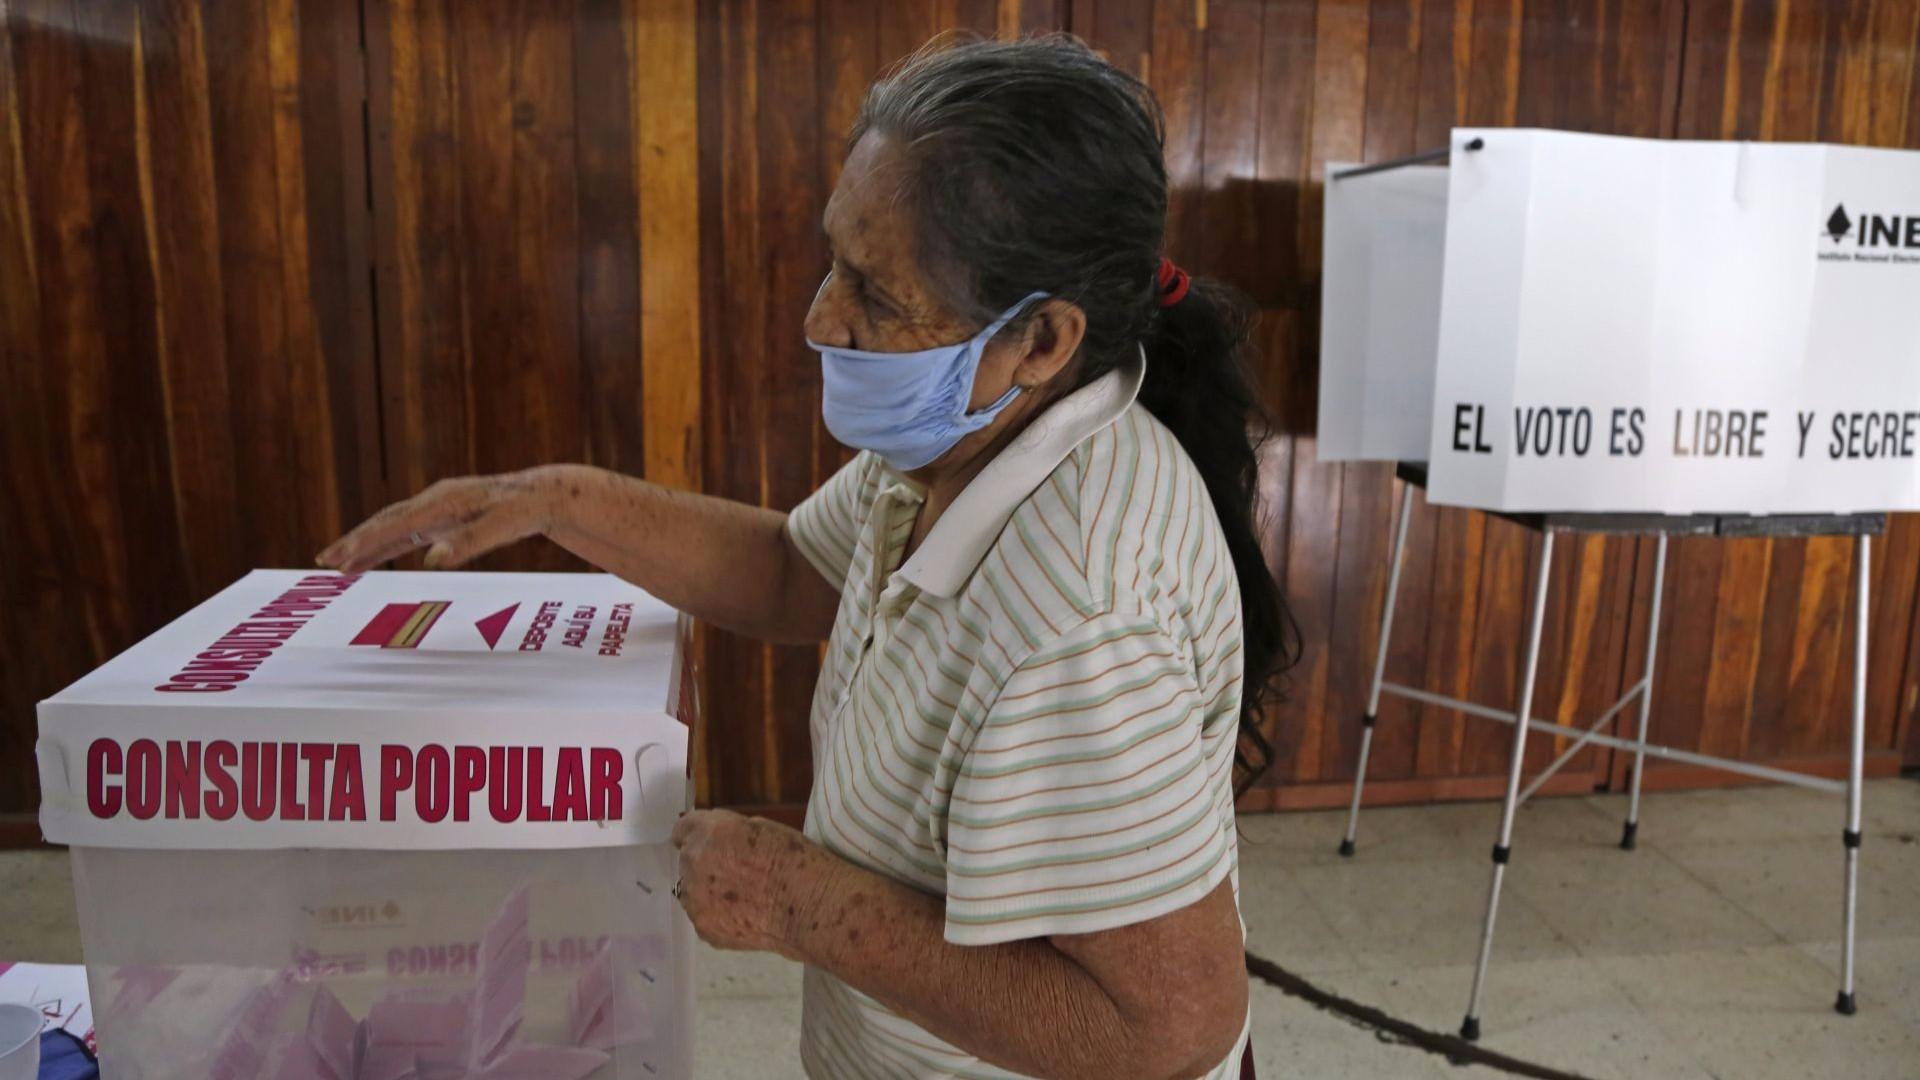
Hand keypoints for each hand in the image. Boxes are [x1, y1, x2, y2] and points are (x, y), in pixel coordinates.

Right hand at [316, 468, 567, 572]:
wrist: (541, 493)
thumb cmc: (523, 511)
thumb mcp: (502, 527)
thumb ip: (468, 544)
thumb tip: (432, 561)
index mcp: (444, 502)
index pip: (396, 525)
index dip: (365, 542)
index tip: (339, 558)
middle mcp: (435, 501)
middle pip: (385, 522)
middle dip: (354, 541)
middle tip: (324, 561)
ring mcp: (437, 507)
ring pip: (392, 526)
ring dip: (365, 544)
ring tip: (337, 563)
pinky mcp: (443, 516)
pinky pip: (407, 532)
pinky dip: (385, 545)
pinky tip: (370, 559)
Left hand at [671, 809, 817, 957]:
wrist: (808, 906)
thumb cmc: (795, 861)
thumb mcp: (763, 827)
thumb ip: (730, 832)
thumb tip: (719, 841)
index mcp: (710, 832)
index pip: (682, 829)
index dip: (697, 835)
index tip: (709, 843)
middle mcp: (694, 863)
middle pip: (687, 860)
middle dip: (706, 863)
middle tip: (737, 873)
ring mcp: (695, 899)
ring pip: (692, 890)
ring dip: (708, 891)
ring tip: (743, 898)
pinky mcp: (703, 927)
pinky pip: (704, 915)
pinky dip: (718, 915)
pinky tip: (745, 916)